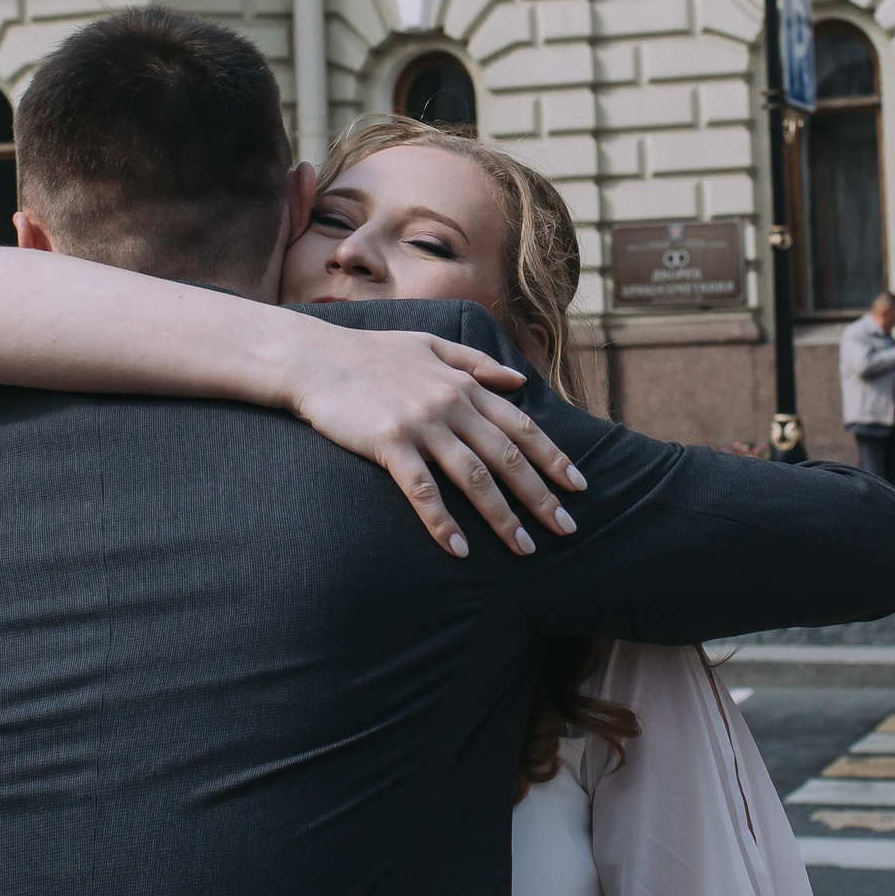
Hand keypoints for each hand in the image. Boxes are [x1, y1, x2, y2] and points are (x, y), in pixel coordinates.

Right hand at [280, 326, 585, 557]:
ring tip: (524, 548)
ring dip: (502, 516)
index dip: (554, 458)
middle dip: (540, 496)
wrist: (316, 357)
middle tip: (566, 529)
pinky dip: (443, 521)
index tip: (578, 487)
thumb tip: (518, 380)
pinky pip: (423, 490)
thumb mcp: (432, 345)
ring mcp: (422, 424)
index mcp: (465, 385)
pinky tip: (459, 549)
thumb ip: (477, 363)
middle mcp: (451, 404)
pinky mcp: (389, 443)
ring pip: (474, 477)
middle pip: (507, 457)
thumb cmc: (373, 353)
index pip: (522, 427)